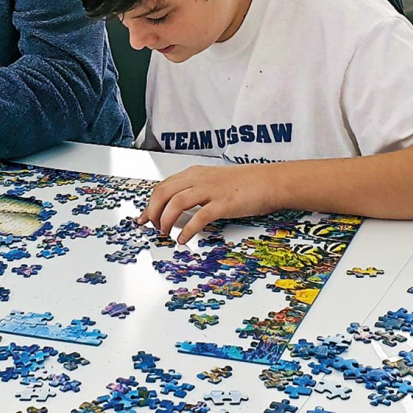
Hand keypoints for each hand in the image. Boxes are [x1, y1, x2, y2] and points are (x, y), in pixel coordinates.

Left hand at [137, 164, 276, 244]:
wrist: (270, 181)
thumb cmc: (244, 184)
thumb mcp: (214, 181)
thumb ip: (195, 191)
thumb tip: (177, 209)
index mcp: (195, 173)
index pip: (163, 186)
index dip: (149, 203)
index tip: (142, 218)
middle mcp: (199, 179)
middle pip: (164, 193)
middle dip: (152, 212)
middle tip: (151, 227)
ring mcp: (211, 190)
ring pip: (176, 203)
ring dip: (165, 220)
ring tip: (164, 233)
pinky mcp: (223, 203)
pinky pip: (199, 217)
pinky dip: (187, 230)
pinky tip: (184, 239)